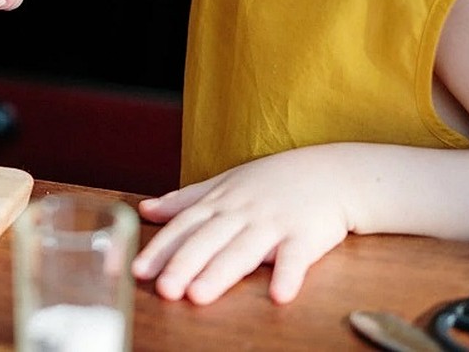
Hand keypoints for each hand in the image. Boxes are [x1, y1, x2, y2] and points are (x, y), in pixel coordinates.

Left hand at [131, 145, 355, 304]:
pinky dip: (288, 275)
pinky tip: (279, 296)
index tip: (138, 270)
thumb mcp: (225, 183)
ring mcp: (273, 222)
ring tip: (198, 296)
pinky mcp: (306, 235)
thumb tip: (145, 209)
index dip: (161, 248)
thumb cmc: (272, 181)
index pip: (184, 226)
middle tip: (162, 290)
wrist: (330, 173)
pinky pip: (297, 258)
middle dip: (183, 264)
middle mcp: (241, 211)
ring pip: (243, 250)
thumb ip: (185, 200)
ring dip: (220, 273)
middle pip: (207, 240)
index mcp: (220, 201)